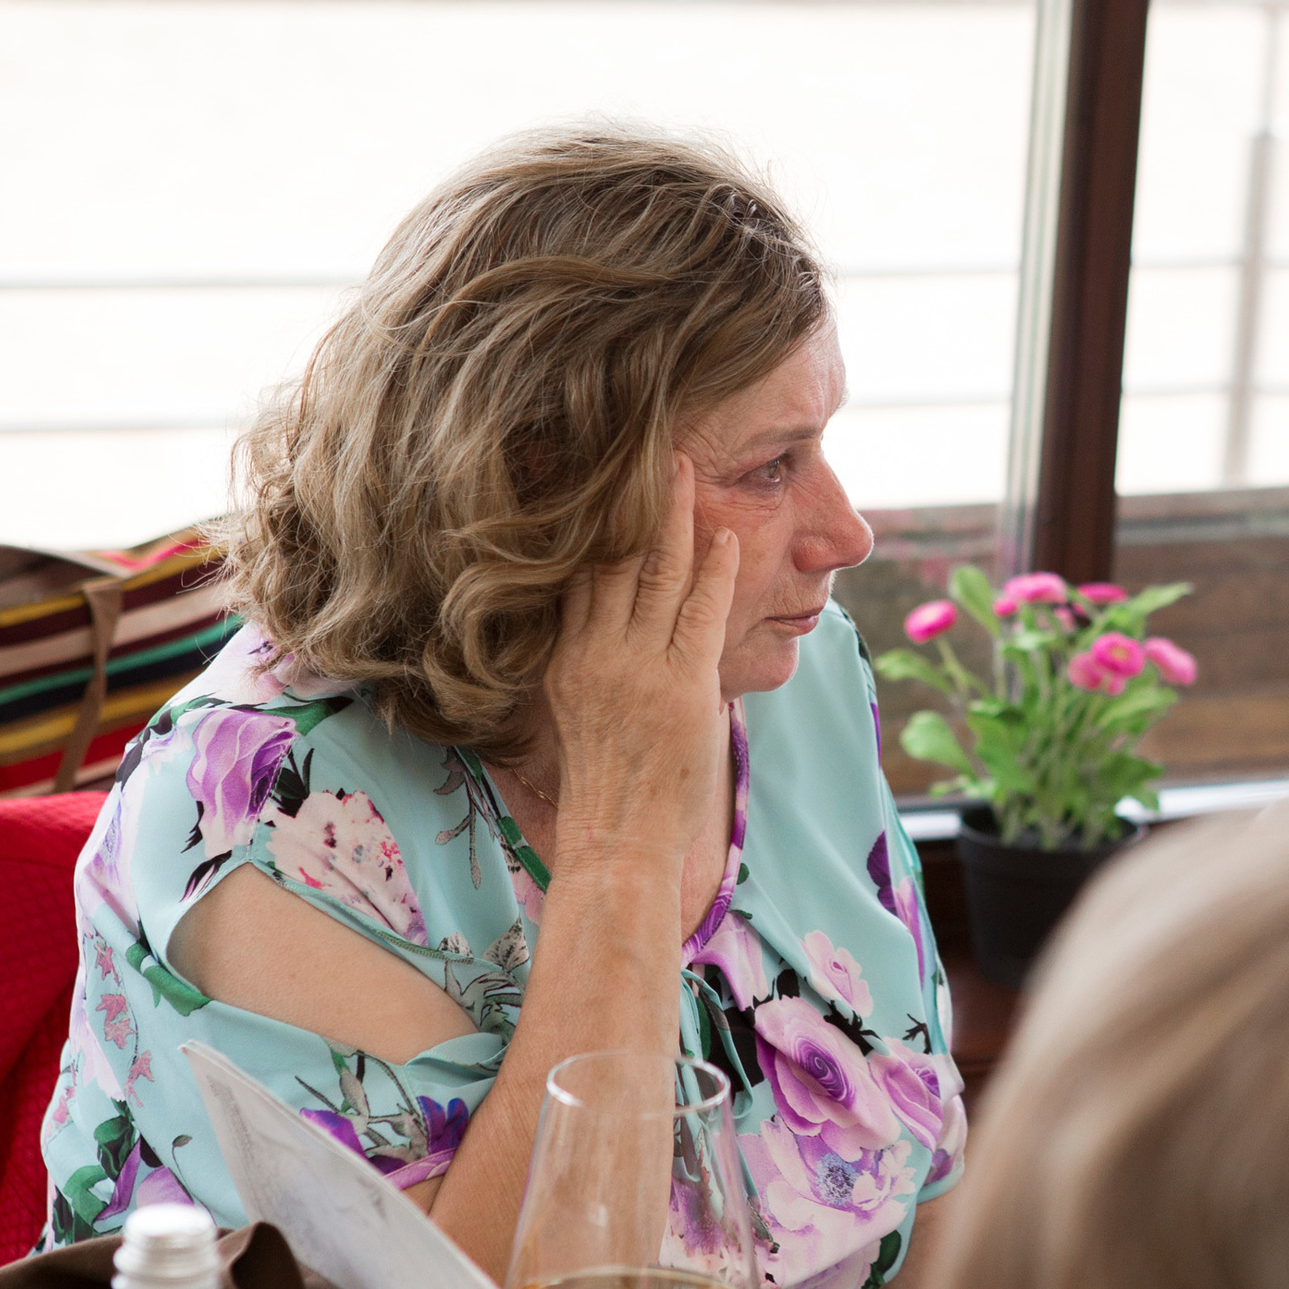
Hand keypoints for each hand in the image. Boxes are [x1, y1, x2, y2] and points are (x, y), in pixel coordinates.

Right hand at [544, 454, 738, 872]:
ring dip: (677, 517)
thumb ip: (593, 656)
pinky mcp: (681, 685)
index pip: (576, 570)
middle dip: (632, 500)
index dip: (592, 519)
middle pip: (612, 557)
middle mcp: (593, 653)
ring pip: (657, 573)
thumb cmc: (607, 783)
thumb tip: (616, 614)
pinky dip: (715, 571)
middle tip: (647, 449)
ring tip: (686, 470)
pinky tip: (725, 537)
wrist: (617, 840)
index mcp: (563, 656)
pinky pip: (701, 612)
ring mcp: (636, 667)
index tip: (603, 475)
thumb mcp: (578, 709)